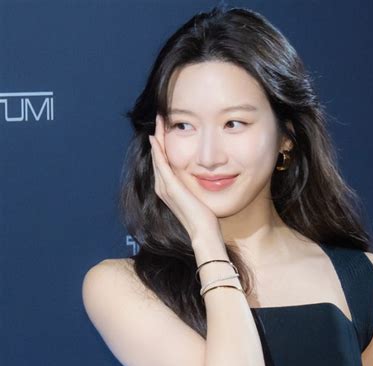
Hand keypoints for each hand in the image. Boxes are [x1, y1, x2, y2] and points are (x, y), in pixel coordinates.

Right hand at [148, 114, 219, 240]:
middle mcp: (163, 187)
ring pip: (157, 157)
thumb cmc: (205, 218)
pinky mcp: (170, 188)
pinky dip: (158, 150)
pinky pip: (161, 164)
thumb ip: (196, 186)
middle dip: (158, 136)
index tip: (167, 128)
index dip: (163, 143)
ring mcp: (164, 187)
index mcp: (169, 188)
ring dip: (156, 138)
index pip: (164, 161)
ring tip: (158, 122)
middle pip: (158, 156)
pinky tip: (156, 138)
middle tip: (160, 117)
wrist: (203, 232)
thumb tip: (206, 177)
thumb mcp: (199, 197)